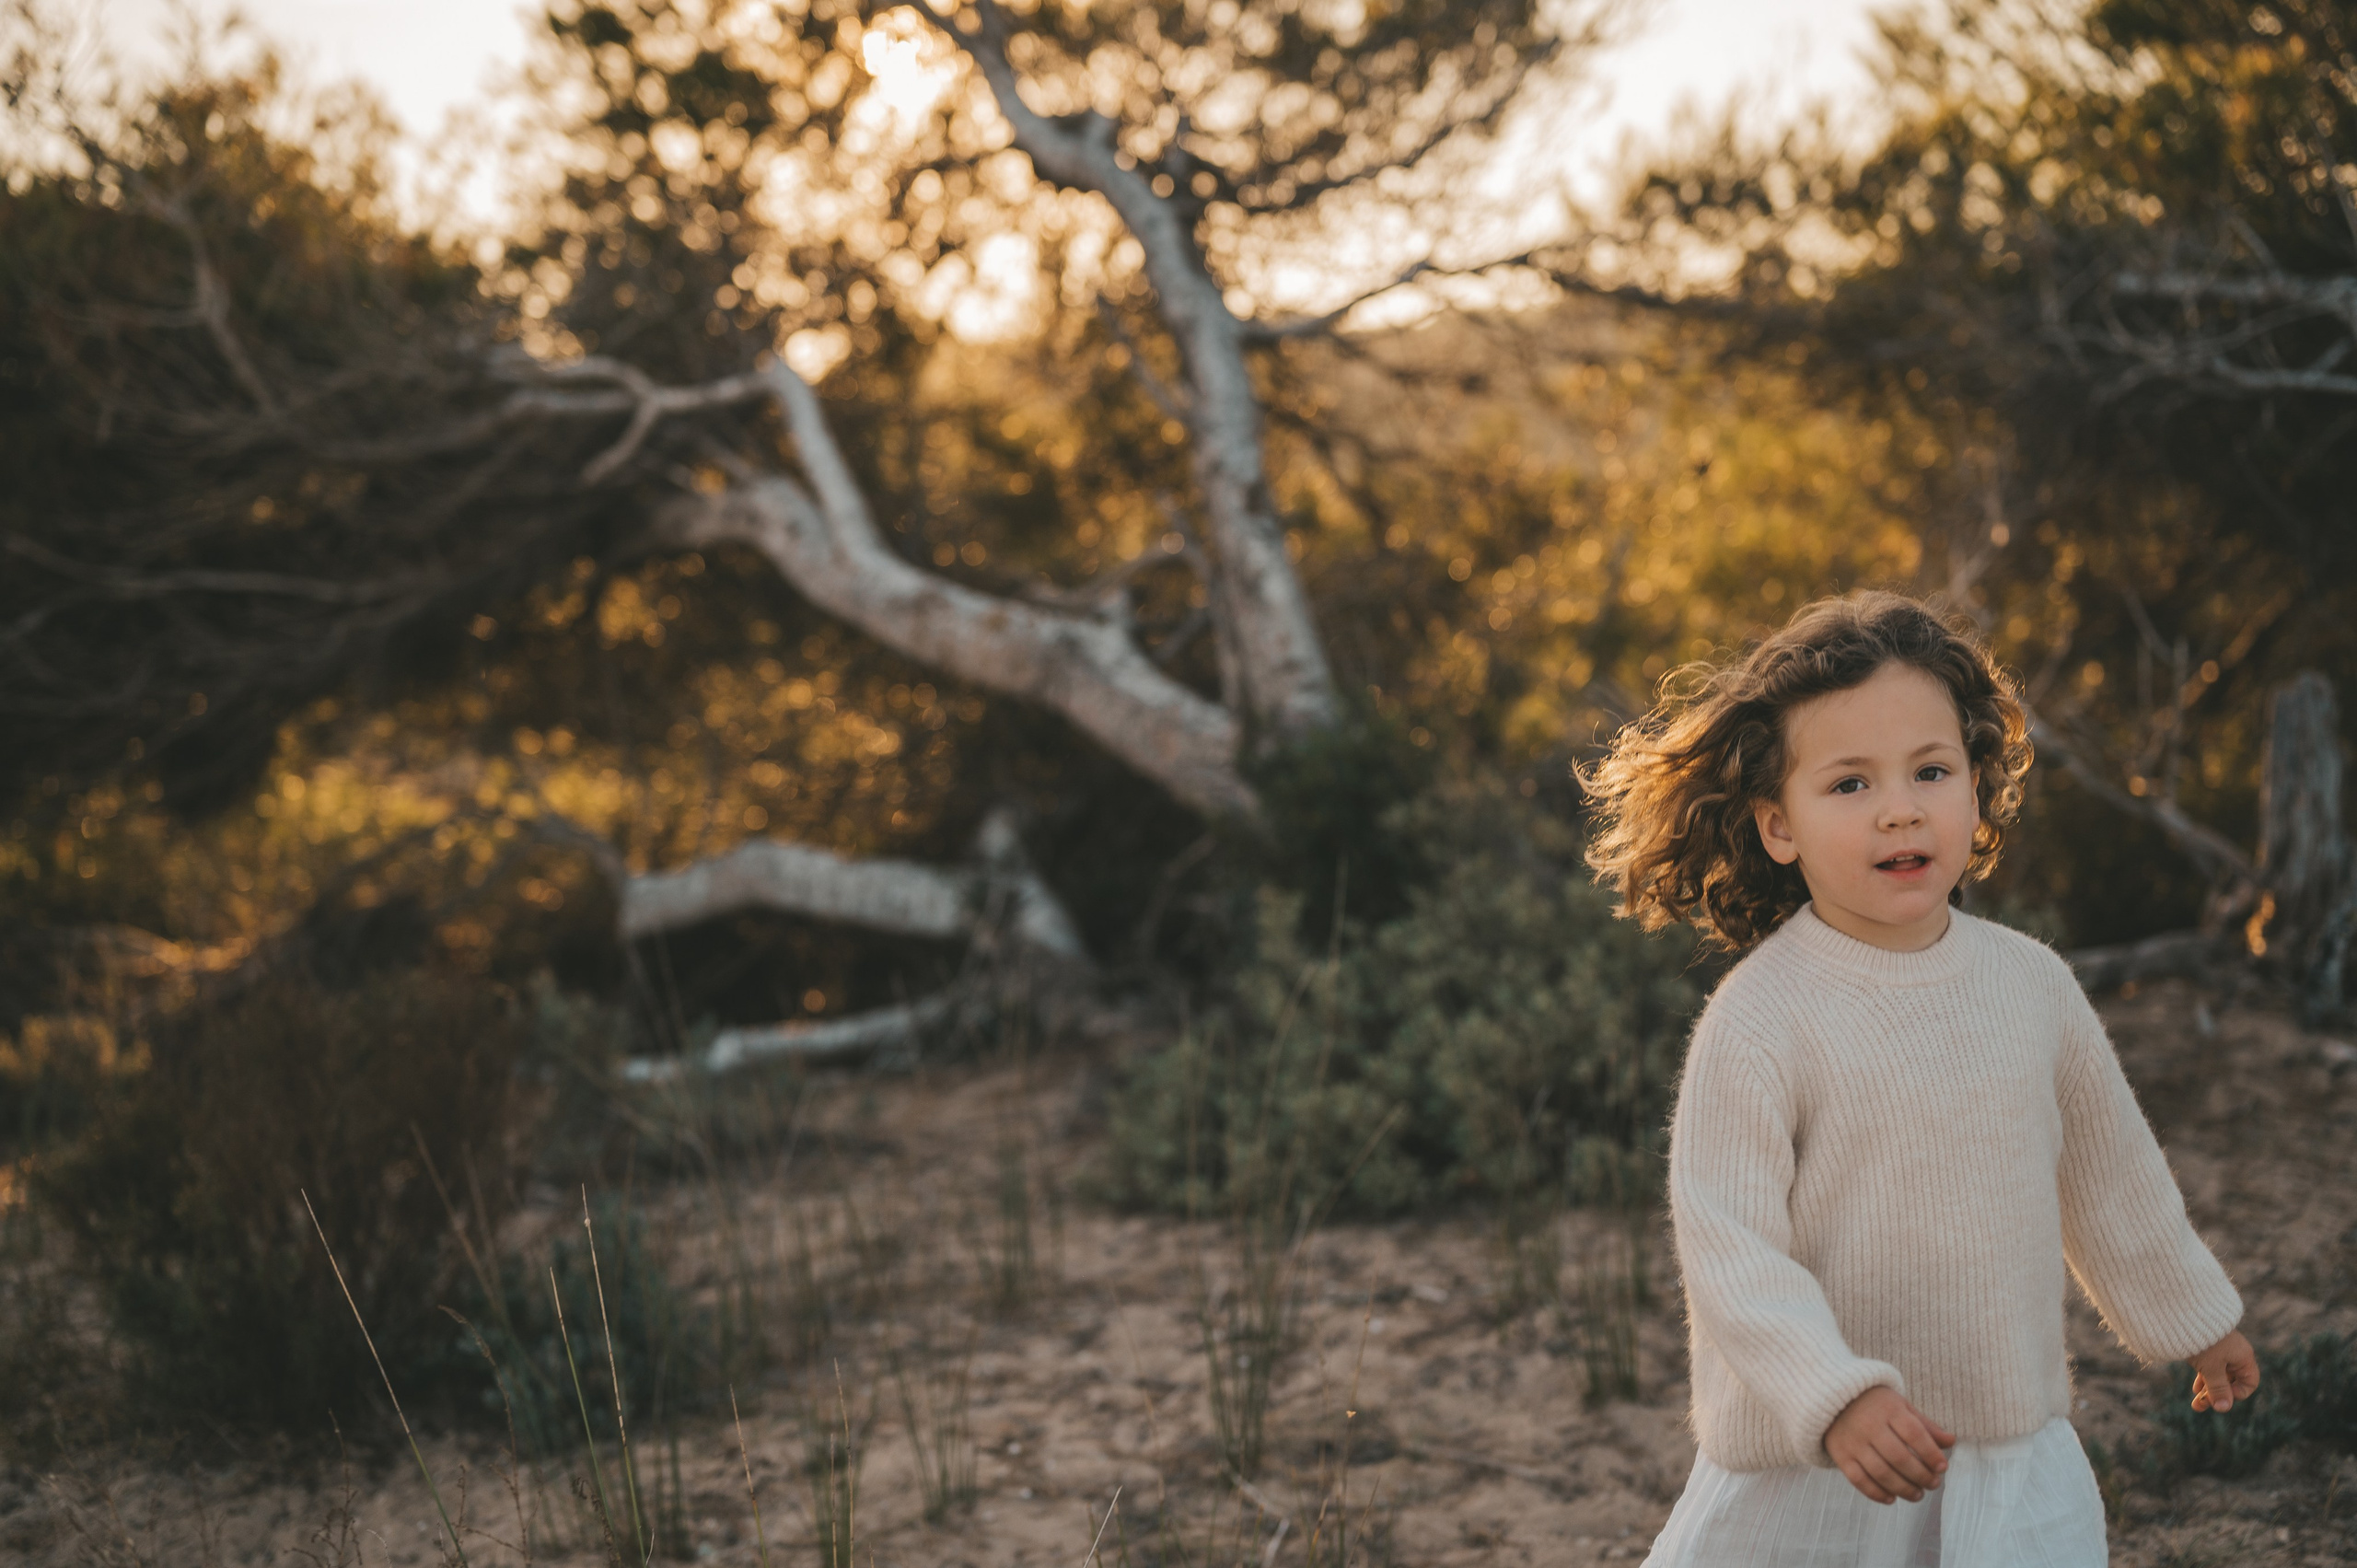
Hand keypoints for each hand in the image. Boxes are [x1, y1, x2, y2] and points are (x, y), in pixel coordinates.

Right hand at [1823, 1385, 1954, 1504]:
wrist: (1832, 1397)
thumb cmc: (1875, 1403)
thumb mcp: (1901, 1406)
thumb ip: (1925, 1425)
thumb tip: (1951, 1442)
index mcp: (1888, 1409)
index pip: (1913, 1434)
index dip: (1930, 1453)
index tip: (1943, 1467)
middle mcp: (1869, 1425)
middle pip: (1899, 1457)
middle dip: (1921, 1475)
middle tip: (1934, 1484)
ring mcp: (1853, 1441)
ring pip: (1881, 1472)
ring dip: (1903, 1489)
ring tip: (1918, 1495)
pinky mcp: (1841, 1455)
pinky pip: (1859, 1479)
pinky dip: (1876, 1493)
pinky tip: (1891, 1499)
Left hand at [2187, 1330, 2259, 1413]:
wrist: (2185, 1313)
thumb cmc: (2203, 1340)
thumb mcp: (2211, 1367)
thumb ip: (2218, 1388)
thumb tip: (2224, 1408)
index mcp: (2243, 1356)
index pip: (2250, 1382)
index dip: (2238, 1393)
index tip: (2222, 1395)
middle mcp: (2235, 1353)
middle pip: (2231, 1381)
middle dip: (2217, 1395)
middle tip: (2199, 1406)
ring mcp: (2221, 1349)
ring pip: (2218, 1375)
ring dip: (2207, 1390)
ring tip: (2195, 1404)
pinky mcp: (2207, 1346)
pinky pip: (2209, 1367)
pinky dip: (2203, 1378)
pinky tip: (2195, 1388)